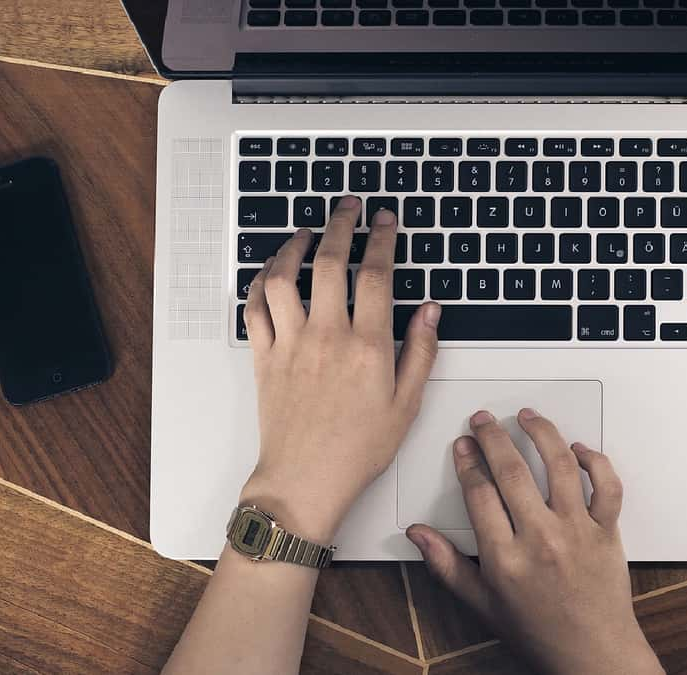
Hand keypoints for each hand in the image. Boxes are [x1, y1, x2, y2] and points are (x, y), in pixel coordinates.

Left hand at [240, 196, 440, 541]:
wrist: (306, 480)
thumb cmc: (357, 450)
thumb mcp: (406, 404)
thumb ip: (421, 352)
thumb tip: (431, 311)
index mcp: (368, 347)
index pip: (376, 275)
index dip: (381, 239)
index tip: (384, 220)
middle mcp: (327, 337)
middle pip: (330, 262)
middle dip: (341, 225)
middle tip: (348, 207)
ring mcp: (291, 344)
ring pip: (284, 277)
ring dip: (293, 246)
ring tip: (306, 232)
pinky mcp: (264, 357)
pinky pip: (255, 307)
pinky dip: (260, 282)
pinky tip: (271, 272)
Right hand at [406, 409, 663, 674]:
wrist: (592, 655)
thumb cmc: (540, 632)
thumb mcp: (482, 605)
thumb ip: (447, 565)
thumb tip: (419, 535)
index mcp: (505, 558)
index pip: (479, 492)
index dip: (467, 461)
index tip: (463, 445)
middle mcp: (541, 539)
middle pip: (512, 470)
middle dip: (493, 437)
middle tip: (484, 421)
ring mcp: (577, 532)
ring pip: (560, 466)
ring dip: (541, 433)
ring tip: (527, 417)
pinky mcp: (607, 531)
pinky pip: (606, 486)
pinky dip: (595, 461)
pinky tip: (578, 449)